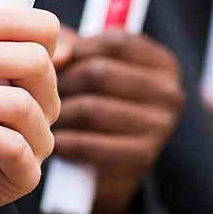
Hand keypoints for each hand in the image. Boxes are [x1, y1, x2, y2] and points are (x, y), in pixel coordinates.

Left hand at [52, 27, 184, 213]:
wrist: (107, 172)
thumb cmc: (95, 104)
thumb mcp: (90, 66)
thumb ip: (72, 45)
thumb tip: (58, 54)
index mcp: (164, 64)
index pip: (115, 41)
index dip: (77, 49)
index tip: (55, 62)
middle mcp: (170, 93)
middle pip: (99, 72)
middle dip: (63, 83)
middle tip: (42, 94)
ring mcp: (161, 127)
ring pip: (91, 108)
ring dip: (60, 114)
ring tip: (46, 117)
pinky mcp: (142, 158)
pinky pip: (89, 144)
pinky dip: (65, 143)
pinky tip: (56, 142)